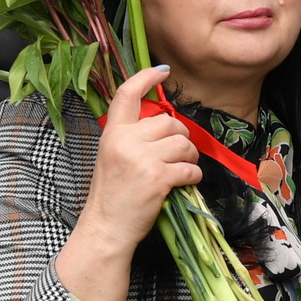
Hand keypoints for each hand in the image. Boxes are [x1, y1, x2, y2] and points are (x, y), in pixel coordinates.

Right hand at [76, 66, 200, 252]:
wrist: (106, 228)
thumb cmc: (111, 195)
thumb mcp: (112, 157)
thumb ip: (131, 137)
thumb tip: (164, 124)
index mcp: (112, 133)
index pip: (127, 94)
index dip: (145, 78)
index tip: (161, 71)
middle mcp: (126, 141)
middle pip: (169, 122)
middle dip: (180, 137)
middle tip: (177, 155)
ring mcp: (142, 159)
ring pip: (183, 144)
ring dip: (189, 157)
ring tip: (181, 169)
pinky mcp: (159, 178)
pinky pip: (189, 168)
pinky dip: (193, 176)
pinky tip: (185, 183)